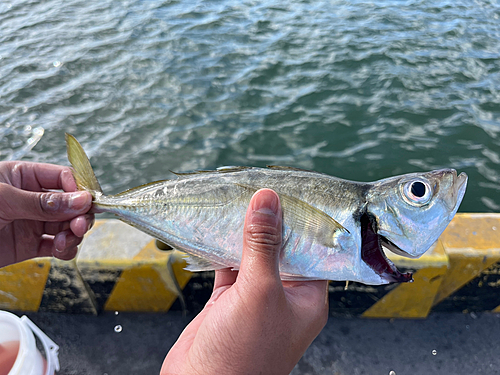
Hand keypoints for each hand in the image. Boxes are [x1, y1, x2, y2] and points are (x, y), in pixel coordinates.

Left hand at [0, 161, 93, 267]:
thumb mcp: (2, 199)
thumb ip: (42, 202)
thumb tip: (81, 200)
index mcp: (24, 177)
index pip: (63, 178)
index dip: (79, 189)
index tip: (87, 203)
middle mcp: (31, 199)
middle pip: (71, 204)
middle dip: (80, 215)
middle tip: (79, 226)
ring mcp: (31, 223)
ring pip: (67, 226)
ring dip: (73, 235)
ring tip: (64, 242)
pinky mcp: (28, 246)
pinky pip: (56, 246)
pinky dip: (65, 249)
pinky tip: (61, 250)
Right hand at [161, 189, 328, 374]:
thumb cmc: (243, 354)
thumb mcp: (260, 291)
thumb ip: (263, 245)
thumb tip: (268, 201)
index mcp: (306, 297)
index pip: (313, 250)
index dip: (304, 222)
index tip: (293, 192)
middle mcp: (283, 296)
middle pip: (280, 249)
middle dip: (270, 222)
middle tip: (262, 190)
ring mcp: (254, 298)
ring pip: (252, 256)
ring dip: (244, 233)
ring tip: (239, 201)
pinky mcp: (228, 301)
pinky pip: (228, 266)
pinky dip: (221, 248)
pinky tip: (217, 227)